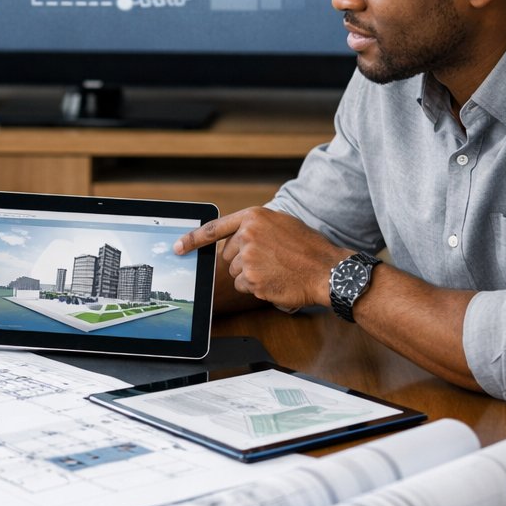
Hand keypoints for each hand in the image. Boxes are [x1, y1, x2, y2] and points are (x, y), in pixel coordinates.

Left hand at [177, 207, 344, 309]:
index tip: (177, 247)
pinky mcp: (252, 280)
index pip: (214, 229)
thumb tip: (236, 237)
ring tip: (277, 269)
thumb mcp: (281, 224)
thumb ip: (255, 227)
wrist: (328, 270)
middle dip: (244, 261)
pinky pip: (245, 287)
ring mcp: (248, 259)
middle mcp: (247, 236)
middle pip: (229, 256)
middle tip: (271, 261)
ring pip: (236, 273)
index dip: (192, 239)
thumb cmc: (308, 247)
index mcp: (253, 217)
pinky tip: (276, 280)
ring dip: (251, 275)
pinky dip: (257, 288)